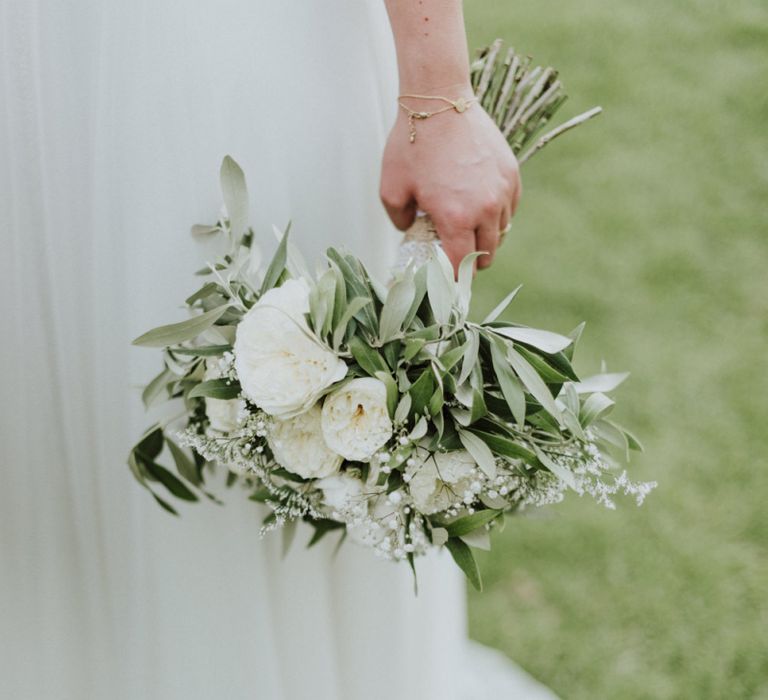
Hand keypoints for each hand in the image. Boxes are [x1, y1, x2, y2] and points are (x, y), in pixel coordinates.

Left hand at [380, 92, 520, 274]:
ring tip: (468, 230)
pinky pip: (510, 207)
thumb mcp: (391, 190)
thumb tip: (411, 232)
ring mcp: (503, 190)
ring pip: (501, 232)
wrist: (438, 100)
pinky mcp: (511, 173)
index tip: (447, 282)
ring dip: (486, 238)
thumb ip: (400, 222)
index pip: (462, 264)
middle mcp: (486, 208)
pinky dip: (498, 214)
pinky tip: (481, 207)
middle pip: (486, 253)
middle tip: (455, 257)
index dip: (454, 277)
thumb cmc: (410, 145)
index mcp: (456, 218)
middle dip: (470, 261)